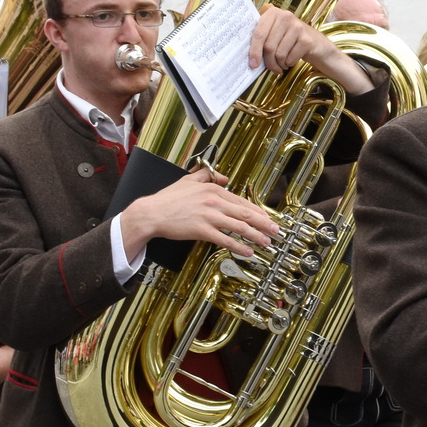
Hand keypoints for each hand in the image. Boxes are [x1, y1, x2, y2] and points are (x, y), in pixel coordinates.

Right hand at [119, 166, 278, 259]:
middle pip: (246, 213)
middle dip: (264, 224)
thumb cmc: (168, 200)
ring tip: (266, 243)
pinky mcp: (201, 230)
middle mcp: (214, 201)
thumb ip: (207, 175)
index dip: (257, 211)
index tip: (267, 218)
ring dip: (256, 236)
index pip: (241, 201)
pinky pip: (225, 239)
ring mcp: (208, 216)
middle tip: (276, 231)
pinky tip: (248, 251)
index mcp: (213, 189)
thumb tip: (223, 176)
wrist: (150, 213)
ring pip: (239, 227)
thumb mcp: (188, 180)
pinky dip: (239, 246)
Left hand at [248, 9, 374, 93]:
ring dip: (279, 64)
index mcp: (273, 13)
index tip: (253, 64)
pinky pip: (290, 57)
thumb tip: (249, 57)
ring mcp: (297, 26)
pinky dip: (289, 63)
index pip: (258, 33)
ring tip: (283, 64)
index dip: (254, 51)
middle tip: (272, 69)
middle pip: (268, 46)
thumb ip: (263, 38)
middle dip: (269, 62)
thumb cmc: (291, 41)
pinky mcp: (307, 38)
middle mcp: (285, 16)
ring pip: (279, 53)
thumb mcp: (276, 34)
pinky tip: (291, 61)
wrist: (318, 45)